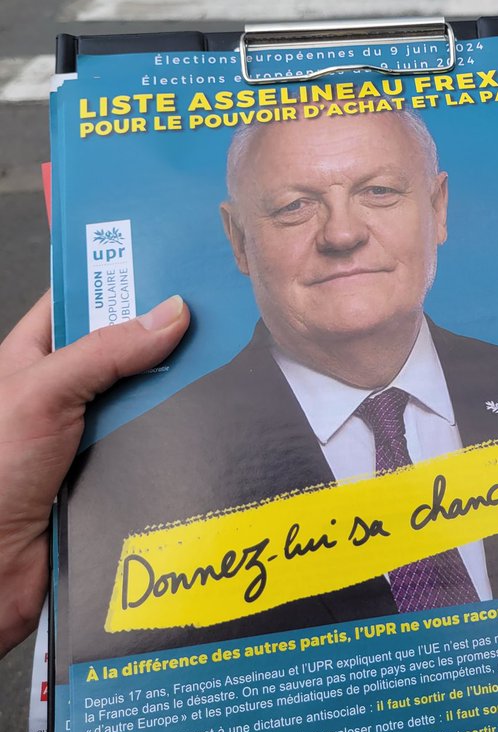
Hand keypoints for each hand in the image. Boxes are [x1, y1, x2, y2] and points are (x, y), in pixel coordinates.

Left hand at [0, 292, 189, 657]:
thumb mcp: (41, 393)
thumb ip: (105, 352)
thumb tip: (172, 312)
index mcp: (32, 359)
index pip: (80, 300)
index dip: (120, 277)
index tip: (172, 259)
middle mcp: (62, 392)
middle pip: (124, 347)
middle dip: (165, 334)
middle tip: (219, 310)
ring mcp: (89, 433)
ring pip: (147, 396)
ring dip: (178, 389)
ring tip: (231, 360)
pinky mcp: (114, 473)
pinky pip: (157, 443)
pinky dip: (181, 435)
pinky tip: (217, 421)